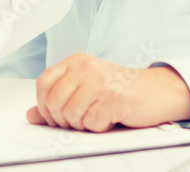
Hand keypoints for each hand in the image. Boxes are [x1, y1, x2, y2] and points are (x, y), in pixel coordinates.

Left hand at [25, 53, 189, 131]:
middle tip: (80, 121)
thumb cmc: (120, 91)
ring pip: (70, 115)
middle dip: (63, 121)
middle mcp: (85, 67)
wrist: (157, 91)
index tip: (54, 116)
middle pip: (53, 103)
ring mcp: (99, 82)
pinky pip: (91, 123)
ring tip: (97, 117)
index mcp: (76, 61)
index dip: (43, 105)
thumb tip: (32, 115)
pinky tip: (110, 118)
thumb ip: (58, 100)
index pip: (43, 83)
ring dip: (82, 125)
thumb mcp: (85, 90)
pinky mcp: (112, 99)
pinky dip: (100, 127)